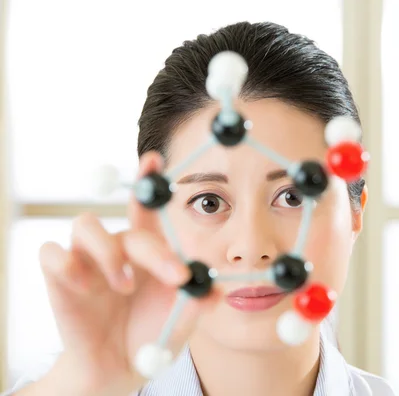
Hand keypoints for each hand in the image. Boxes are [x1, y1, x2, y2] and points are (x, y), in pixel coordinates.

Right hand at [35, 152, 219, 395]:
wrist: (119, 369)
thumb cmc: (152, 334)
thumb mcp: (181, 319)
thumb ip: (197, 302)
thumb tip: (217, 289)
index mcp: (149, 249)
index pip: (147, 206)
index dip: (148, 180)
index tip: (155, 159)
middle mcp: (118, 247)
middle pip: (130, 226)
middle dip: (156, 251)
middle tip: (176, 277)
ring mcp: (86, 259)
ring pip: (84, 224)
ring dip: (109, 253)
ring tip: (125, 286)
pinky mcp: (59, 277)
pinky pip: (50, 252)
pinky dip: (67, 264)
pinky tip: (86, 288)